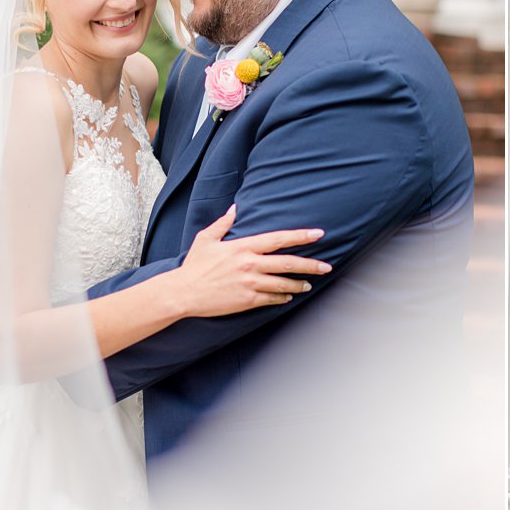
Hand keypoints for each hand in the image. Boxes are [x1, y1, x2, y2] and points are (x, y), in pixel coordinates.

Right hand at [177, 205, 330, 317]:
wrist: (183, 293)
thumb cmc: (194, 265)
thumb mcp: (206, 239)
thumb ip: (224, 223)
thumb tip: (236, 208)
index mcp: (243, 246)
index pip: (278, 239)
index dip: (301, 236)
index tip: (319, 234)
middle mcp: (250, 264)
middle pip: (288, 263)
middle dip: (311, 265)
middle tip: (327, 266)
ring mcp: (250, 284)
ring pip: (284, 283)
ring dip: (299, 283)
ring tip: (309, 283)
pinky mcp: (247, 300)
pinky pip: (272, 299)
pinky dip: (283, 297)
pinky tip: (289, 295)